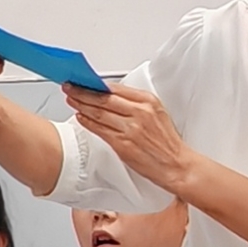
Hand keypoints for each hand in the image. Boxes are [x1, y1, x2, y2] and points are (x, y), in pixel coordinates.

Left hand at [71, 86, 198, 195]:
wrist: (176, 165)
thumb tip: (112, 97)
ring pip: (99, 113)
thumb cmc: (166, 143)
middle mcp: (140, 112)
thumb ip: (136, 104)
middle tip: (71, 87)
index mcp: (148, 101)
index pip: (115, 88)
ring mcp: (131, 128)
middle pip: (104, 98)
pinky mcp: (124, 144)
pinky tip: (81, 117)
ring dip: (81, 105)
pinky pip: (100, 130)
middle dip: (83, 92)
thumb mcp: (157, 114)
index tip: (84, 81)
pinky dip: (87, 122)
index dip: (96, 84)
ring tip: (71, 100)